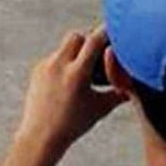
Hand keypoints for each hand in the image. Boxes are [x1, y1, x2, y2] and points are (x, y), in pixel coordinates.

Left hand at [13, 28, 126, 155]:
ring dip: (75, 53)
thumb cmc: (73, 123)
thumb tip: (128, 83)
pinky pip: (53, 58)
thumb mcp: (101, 108)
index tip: (111, 32)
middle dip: (88, 41)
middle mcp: (58, 65)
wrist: (41, 134)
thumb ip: (117, 92)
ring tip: (83, 72)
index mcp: (76, 73)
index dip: (104, 33)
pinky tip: (67, 81)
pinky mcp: (36, 70)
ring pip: (63, 47)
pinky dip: (63, 63)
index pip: (93, 41)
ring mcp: (45, 66)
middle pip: (76, 36)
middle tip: (97, 54)